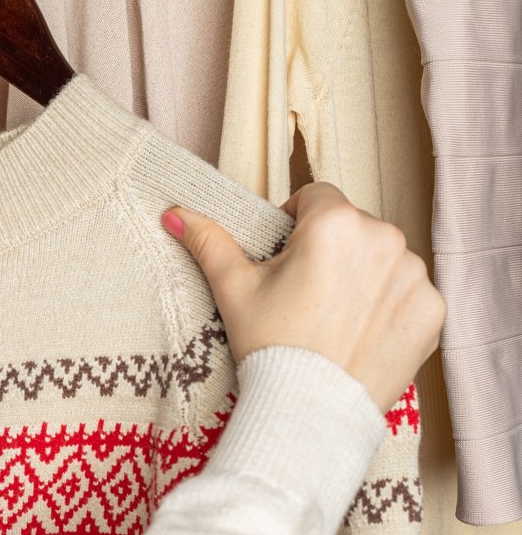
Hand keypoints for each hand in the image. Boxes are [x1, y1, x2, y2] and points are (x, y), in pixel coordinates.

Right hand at [162, 183, 444, 411]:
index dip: (294, 222)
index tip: (283, 256)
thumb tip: (174, 214)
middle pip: (351, 226)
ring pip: (381, 258)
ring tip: (331, 315)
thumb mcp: (234, 288)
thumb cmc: (271, 344)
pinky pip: (407, 292)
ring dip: (361, 274)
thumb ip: (208, 241)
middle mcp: (385, 240)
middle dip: (329, 248)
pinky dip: (387, 306)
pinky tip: (359, 332)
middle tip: (302, 292)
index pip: (316, 196)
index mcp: (335, 223)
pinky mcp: (433, 310)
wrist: (310, 411)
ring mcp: (415, 277)